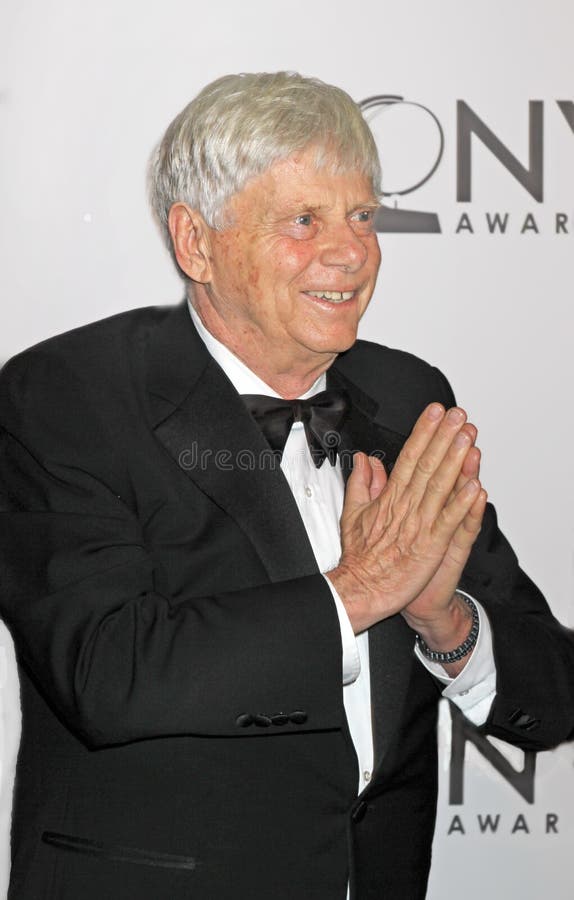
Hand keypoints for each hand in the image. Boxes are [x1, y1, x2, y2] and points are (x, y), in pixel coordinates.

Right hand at [327, 404, 486, 638]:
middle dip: (443, 437)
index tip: (435, 413)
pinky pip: (449, 521)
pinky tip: (475, 487)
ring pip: (440, 486)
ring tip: (467, 437)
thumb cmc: (361, 557)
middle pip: (427, 464)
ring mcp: (420, 525)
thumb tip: (365, 460)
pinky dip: (461, 504)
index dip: (423, 432)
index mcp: (390, 497)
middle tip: (458, 415)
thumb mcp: (353, 513)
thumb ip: (362, 483)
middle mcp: (406, 506)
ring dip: (455, 460)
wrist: (362, 589)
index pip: (409, 457)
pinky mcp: (431, 546)